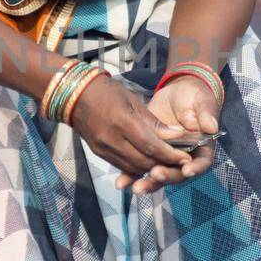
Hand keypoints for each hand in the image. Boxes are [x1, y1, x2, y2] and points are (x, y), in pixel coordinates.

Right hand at [69, 75, 191, 192]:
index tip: (185, 157)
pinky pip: (122, 166)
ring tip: (166, 163)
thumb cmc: (107, 93)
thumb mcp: (133, 101)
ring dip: (152, 168)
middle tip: (180, 162)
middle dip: (164, 163)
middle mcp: (112, 139)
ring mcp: (104, 149)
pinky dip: (138, 167)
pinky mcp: (99, 154)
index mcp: (122, 122)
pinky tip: (148, 162)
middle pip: (144, 160)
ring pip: (134, 167)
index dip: (170, 154)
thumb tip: (176, 135)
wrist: (75, 97)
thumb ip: (154, 121)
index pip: (151, 145)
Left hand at [118, 74, 220, 191]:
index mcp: (202, 149)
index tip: (187, 170)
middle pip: (178, 174)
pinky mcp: (150, 155)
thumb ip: (206, 114)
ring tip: (137, 187)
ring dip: (148, 183)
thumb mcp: (202, 102)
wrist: (176, 94)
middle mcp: (185, 158)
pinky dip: (131, 177)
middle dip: (166, 176)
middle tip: (155, 175)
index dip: (195, 168)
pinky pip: (141, 169)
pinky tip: (122, 182)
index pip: (201, 163)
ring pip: (159, 175)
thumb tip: (212, 127)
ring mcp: (166, 159)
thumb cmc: (194, 97)